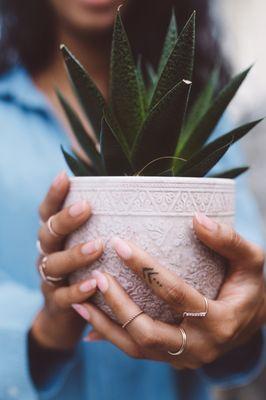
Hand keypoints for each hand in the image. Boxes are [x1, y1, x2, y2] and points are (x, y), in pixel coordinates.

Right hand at [31, 171, 102, 349]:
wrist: (69, 315)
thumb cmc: (89, 269)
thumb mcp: (91, 245)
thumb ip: (103, 227)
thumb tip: (137, 201)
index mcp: (57, 236)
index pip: (49, 211)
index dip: (54, 194)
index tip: (65, 176)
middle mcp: (49, 253)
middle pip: (49, 233)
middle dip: (66, 219)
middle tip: (86, 207)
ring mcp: (50, 278)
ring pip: (54, 263)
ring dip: (75, 254)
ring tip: (97, 246)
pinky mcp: (56, 302)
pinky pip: (63, 296)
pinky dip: (77, 290)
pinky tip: (93, 284)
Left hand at [72, 213, 264, 368]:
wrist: (252, 319)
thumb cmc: (250, 285)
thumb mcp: (251, 259)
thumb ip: (228, 239)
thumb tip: (197, 217)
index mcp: (220, 320)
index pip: (176, 294)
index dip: (146, 269)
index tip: (119, 244)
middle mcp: (200, 346)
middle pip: (149, 332)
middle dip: (119, 304)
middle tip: (97, 276)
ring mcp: (184, 358)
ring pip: (137, 348)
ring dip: (106, 326)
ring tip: (80, 301)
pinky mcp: (172, 358)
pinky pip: (136, 350)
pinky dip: (111, 336)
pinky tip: (90, 318)